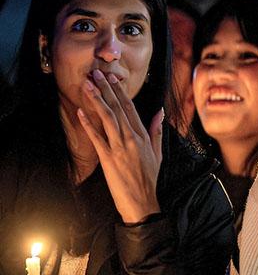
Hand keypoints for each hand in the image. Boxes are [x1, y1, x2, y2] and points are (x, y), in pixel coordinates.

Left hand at [78, 69, 162, 223]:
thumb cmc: (149, 179)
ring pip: (108, 118)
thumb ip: (157, 131)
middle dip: (106, 89)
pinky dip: (88, 123)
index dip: (120, 92)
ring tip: (88, 85)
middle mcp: (132, 139)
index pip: (131, 108)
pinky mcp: (108, 158)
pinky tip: (80, 111)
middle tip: (97, 73)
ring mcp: (120, 148)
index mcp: (144, 136)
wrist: (142, 202)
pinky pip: (97, 137)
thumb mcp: (158, 153)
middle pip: (118, 109)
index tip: (112, 78)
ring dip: (97, 100)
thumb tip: (160, 112)